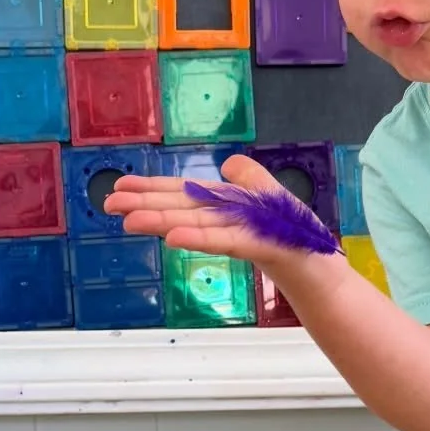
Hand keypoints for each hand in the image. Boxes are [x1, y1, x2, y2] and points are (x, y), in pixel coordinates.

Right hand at [102, 154, 295, 267]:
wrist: (322, 266)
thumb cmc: (296, 235)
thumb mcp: (272, 194)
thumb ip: (249, 178)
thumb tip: (227, 165)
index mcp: (225, 206)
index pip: (182, 195)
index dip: (151, 189)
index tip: (119, 186)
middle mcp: (225, 220)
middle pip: (180, 209)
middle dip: (144, 205)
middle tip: (107, 203)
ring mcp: (240, 234)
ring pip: (194, 225)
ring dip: (161, 222)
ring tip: (128, 220)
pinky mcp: (259, 246)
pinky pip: (225, 241)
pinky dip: (198, 238)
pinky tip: (172, 237)